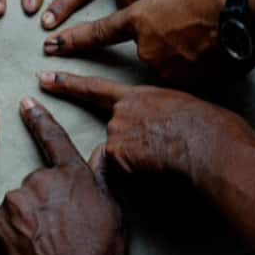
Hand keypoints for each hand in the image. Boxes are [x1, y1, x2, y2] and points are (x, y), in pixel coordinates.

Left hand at [0, 97, 125, 254]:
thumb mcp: (111, 212)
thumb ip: (100, 177)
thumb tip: (101, 151)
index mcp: (71, 174)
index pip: (52, 137)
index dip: (39, 118)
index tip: (26, 103)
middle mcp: (40, 180)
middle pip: (38, 181)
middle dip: (45, 199)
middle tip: (60, 227)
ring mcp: (17, 200)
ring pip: (20, 201)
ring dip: (29, 215)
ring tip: (45, 242)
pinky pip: (6, 220)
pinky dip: (15, 230)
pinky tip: (30, 248)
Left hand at [37, 71, 254, 177]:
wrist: (209, 143)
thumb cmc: (211, 127)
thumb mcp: (182, 107)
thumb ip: (157, 114)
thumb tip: (158, 127)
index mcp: (139, 95)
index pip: (95, 88)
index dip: (68, 83)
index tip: (44, 79)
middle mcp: (121, 110)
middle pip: (113, 132)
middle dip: (132, 144)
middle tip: (156, 148)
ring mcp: (116, 130)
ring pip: (118, 155)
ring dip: (138, 161)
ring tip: (169, 158)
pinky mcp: (115, 152)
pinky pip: (122, 172)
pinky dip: (138, 175)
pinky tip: (159, 169)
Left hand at [43, 0, 237, 83]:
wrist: (248, 14)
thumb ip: (161, 14)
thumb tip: (163, 27)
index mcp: (140, 18)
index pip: (99, 32)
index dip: (74, 40)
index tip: (51, 46)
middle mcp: (144, 47)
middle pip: (145, 57)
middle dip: (163, 56)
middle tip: (193, 40)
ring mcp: (163, 69)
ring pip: (165, 73)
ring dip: (180, 68)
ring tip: (209, 48)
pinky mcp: (184, 86)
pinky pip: (183, 86)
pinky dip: (194, 78)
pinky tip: (212, 63)